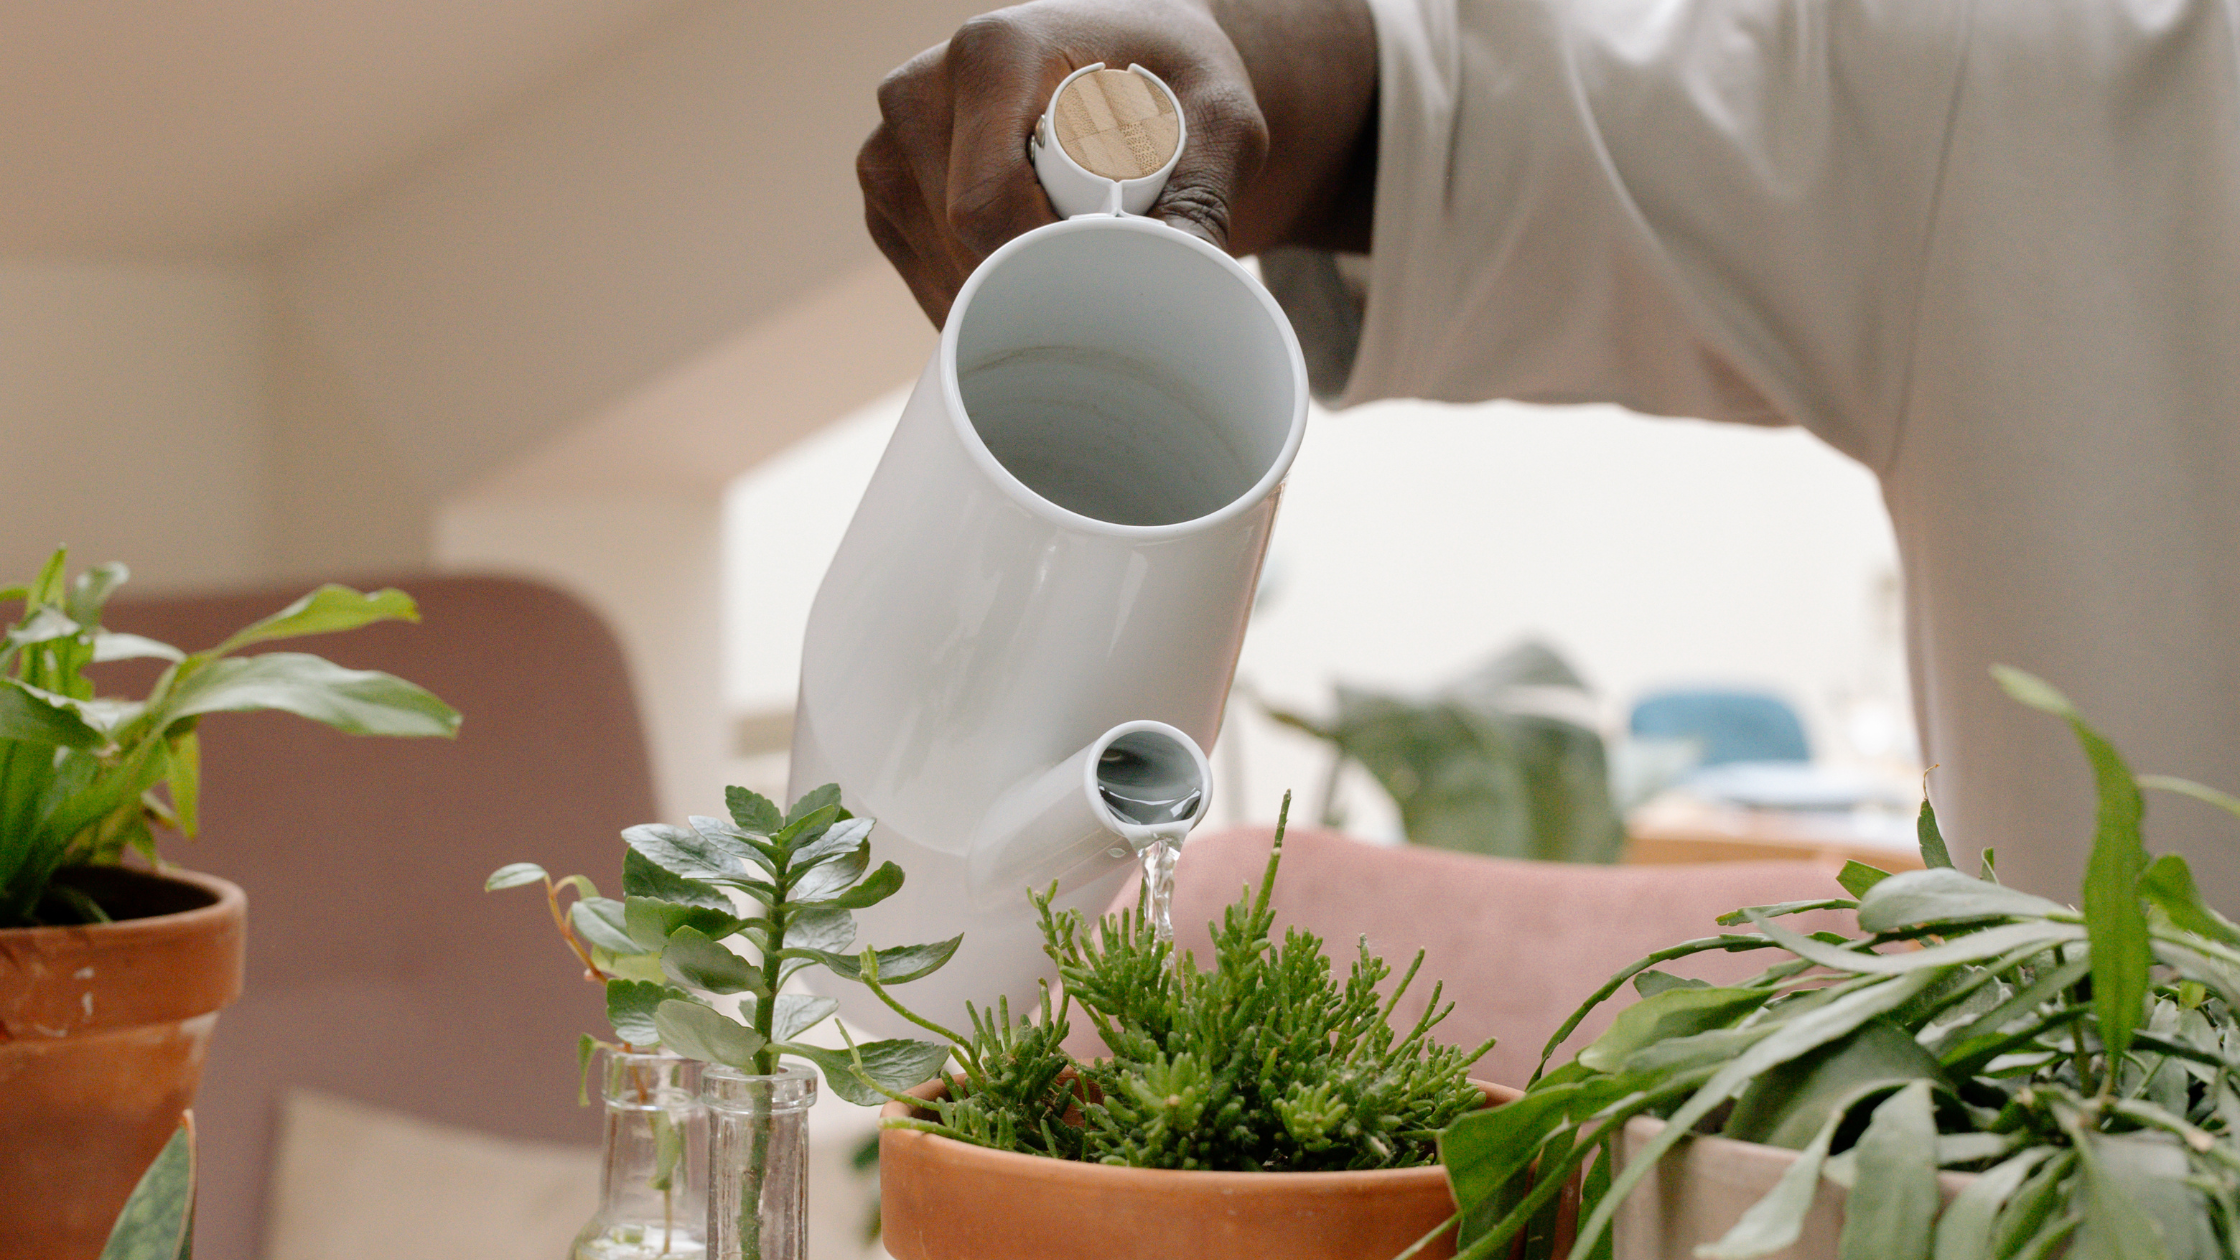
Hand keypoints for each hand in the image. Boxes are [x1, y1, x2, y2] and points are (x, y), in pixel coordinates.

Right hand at [858, 0, 1377, 324]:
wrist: (1133, 62)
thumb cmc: (1173, 82)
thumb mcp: (1218, 122)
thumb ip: (1206, 198)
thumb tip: (1188, 282)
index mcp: (991, 54)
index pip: (987, 204)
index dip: (1044, 265)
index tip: (1107, 284)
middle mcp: (922, 89)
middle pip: (957, 241)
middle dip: (1031, 282)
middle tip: (1106, 278)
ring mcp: (891, 141)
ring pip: (936, 267)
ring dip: (1005, 295)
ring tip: (1074, 263)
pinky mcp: (888, 187)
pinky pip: (924, 275)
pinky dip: (979, 297)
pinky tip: (1033, 277)